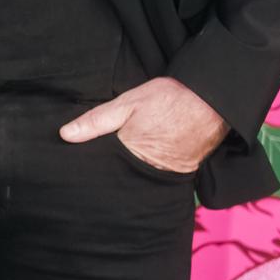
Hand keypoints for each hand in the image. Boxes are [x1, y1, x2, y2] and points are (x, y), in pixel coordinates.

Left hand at [60, 77, 227, 172]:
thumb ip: (96, 120)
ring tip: (123, 170)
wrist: (213, 101)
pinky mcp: (182, 174)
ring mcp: (166, 175)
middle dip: (110, 177)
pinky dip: (150, 174)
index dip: (92, 169)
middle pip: (120, 179)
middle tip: (99, 173)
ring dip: (130, 177)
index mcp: (130, 154)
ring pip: (139, 181)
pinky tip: (144, 167)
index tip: (79, 171)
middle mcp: (147, 170)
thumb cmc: (170, 99)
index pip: (103, 170)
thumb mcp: (128, 103)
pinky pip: (158, 179)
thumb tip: (65, 135)